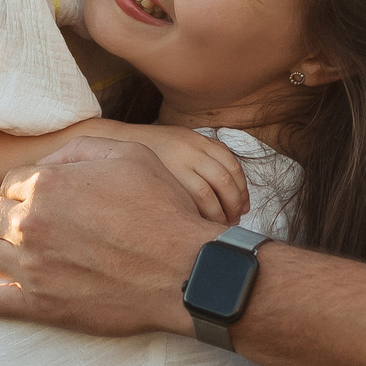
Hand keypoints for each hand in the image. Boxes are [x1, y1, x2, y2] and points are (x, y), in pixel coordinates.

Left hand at [0, 141, 222, 334]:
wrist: (184, 272)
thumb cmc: (163, 211)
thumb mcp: (129, 156)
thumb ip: (80, 151)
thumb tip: (49, 160)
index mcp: (48, 183)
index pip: (10, 183)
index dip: (17, 189)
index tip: (23, 197)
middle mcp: (29, 222)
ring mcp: (29, 266)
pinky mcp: (37, 304)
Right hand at [86, 121, 248, 223]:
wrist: (122, 141)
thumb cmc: (157, 147)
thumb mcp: (185, 139)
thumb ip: (208, 152)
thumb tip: (232, 180)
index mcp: (200, 140)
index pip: (232, 166)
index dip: (242, 189)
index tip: (244, 206)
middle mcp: (192, 150)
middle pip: (225, 180)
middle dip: (234, 203)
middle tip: (235, 219)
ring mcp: (177, 165)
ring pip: (210, 193)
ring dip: (220, 212)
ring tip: (221, 225)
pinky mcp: (164, 180)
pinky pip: (191, 200)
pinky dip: (202, 214)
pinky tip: (203, 222)